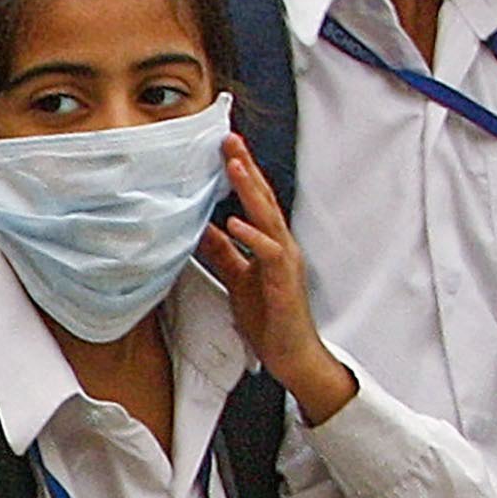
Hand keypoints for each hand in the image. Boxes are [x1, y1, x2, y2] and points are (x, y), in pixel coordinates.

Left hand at [195, 135, 353, 420]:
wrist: (292, 357)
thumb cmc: (270, 320)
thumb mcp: (238, 280)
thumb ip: (224, 254)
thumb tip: (204, 229)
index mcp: (269, 244)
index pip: (255, 201)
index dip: (241, 174)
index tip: (225, 149)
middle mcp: (281, 247)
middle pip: (263, 200)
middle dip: (246, 169)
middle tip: (230, 140)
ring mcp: (286, 263)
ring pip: (268, 219)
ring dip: (251, 191)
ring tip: (235, 166)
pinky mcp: (285, 283)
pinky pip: (269, 254)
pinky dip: (252, 236)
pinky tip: (235, 223)